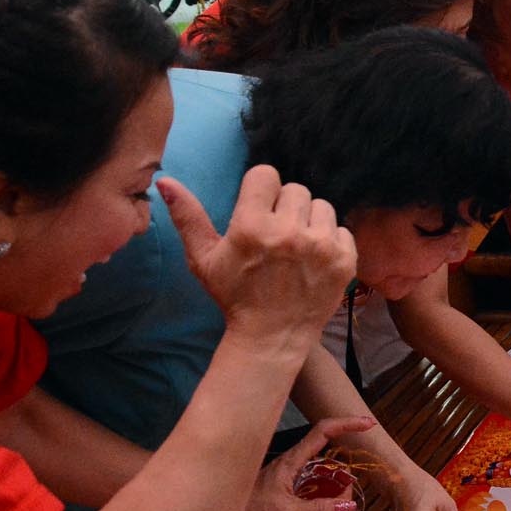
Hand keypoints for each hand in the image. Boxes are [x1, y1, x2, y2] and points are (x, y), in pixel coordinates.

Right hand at [163, 167, 355, 349]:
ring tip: (297, 246)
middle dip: (285, 207)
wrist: (272, 336)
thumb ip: (188, 217)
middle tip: (277, 234)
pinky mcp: (344, 260)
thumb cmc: (234, 296)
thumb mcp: (204, 258)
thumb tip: (166, 181)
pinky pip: (342, 229)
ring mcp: (321, 246)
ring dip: (309, 221)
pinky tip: (315, 259)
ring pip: (321, 206)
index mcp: (252, 226)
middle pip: (295, 189)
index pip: (266, 174)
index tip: (258, 210)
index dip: (261, 191)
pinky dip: (331, 240)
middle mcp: (289, 232)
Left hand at [235, 414, 374, 510]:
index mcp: (293, 460)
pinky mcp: (291, 491)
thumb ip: (320, 510)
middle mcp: (295, 464)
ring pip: (325, 485)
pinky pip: (315, 497)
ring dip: (327, 507)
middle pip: (333, 467)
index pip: (324, 431)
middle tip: (337, 510)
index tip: (368, 425)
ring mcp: (294, 478)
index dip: (347, 424)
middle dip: (340, 489)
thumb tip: (350, 505)